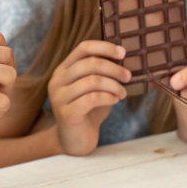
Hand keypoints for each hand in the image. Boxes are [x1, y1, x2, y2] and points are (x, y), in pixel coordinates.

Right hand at [47, 41, 130, 155]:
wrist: (75, 140)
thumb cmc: (88, 111)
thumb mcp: (95, 88)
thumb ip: (103, 73)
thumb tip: (126, 60)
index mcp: (64, 70)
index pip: (83, 48)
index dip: (104, 47)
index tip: (123, 53)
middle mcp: (57, 80)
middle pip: (89, 63)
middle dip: (114, 68)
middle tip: (128, 77)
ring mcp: (59, 97)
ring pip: (91, 81)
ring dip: (114, 85)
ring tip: (123, 93)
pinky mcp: (66, 113)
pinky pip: (91, 99)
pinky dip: (108, 98)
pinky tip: (115, 101)